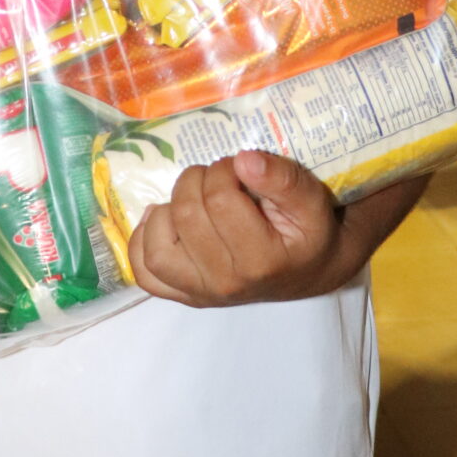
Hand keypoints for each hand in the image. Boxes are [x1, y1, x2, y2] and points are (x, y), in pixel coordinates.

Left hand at [128, 151, 344, 305]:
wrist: (310, 270)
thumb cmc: (310, 232)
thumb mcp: (311, 200)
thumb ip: (283, 178)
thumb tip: (244, 160)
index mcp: (260, 261)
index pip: (219, 199)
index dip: (224, 170)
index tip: (239, 168)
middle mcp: (226, 284)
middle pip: (186, 216)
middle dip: (198, 181)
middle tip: (219, 178)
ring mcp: (201, 294)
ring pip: (157, 247)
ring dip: (169, 209)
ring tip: (194, 198)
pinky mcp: (184, 295)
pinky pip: (145, 273)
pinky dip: (145, 241)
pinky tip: (164, 219)